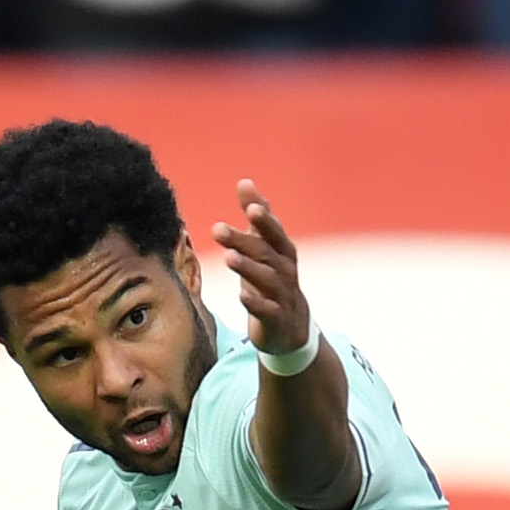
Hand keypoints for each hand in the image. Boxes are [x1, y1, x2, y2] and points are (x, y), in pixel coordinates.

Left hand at [209, 179, 311, 360]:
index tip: (250, 208)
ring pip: (267, 280)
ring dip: (248, 268)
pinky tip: (242, 295)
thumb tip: (245, 182)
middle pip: (265, 253)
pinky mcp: (276, 320)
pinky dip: (256, 303)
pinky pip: (268, 310)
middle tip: (218, 229)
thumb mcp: (266, 247)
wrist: (291, 327)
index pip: (274, 232)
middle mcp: (285, 271)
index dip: (265, 220)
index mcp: (282, 251)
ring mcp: (282, 296)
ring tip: (228, 257)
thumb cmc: (273, 279)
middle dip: (243, 241)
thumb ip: (257, 217)